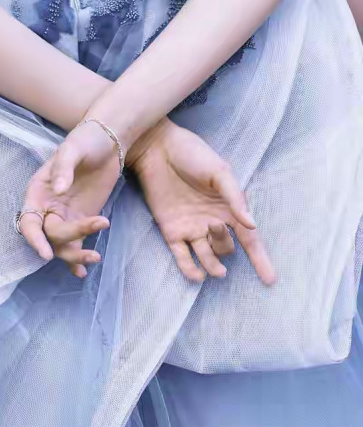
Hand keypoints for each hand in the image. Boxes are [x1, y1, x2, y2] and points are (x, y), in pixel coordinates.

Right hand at [16, 119, 120, 277]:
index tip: (46, 253)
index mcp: (38, 191)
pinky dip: (77, 259)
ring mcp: (65, 215)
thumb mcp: (72, 148)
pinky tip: (83, 272)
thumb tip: (58, 189)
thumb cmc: (85, 139)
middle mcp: (48, 207)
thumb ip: (63, 168)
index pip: (29, 221)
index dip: (34, 239)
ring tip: (95, 257)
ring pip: (62, 245)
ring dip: (76, 255)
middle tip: (96, 223)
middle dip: (70, 237)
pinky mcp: (83, 219)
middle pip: (50, 235)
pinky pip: (76, 243)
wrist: (109, 140)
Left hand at [126, 118, 275, 284]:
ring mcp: (191, 228)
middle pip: (226, 247)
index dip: (259, 258)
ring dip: (213, 266)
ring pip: (207, 257)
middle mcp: (211, 221)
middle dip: (224, 244)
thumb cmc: (192, 154)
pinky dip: (189, 269)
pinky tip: (197, 276)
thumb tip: (252, 225)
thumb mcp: (219, 171)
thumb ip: (235, 198)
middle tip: (214, 225)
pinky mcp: (171, 230)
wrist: (157, 147)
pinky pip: (182, 257)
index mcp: (227, 208)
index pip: (248, 238)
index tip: (270, 279)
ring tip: (217, 270)